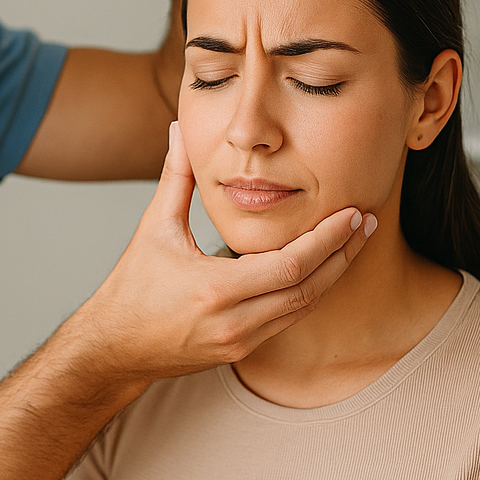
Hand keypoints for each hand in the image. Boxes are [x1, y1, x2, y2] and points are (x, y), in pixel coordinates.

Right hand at [63, 122, 375, 390]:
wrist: (114, 348)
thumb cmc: (131, 288)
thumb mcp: (153, 228)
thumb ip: (175, 176)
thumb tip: (179, 128)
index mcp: (215, 290)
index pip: (290, 267)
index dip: (326, 240)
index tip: (350, 213)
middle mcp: (234, 322)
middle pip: (308, 290)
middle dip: (342, 255)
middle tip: (366, 222)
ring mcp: (240, 341)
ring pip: (303, 308)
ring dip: (333, 275)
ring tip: (354, 242)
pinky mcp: (242, 350)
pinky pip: (288, 319)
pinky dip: (309, 292)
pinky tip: (323, 267)